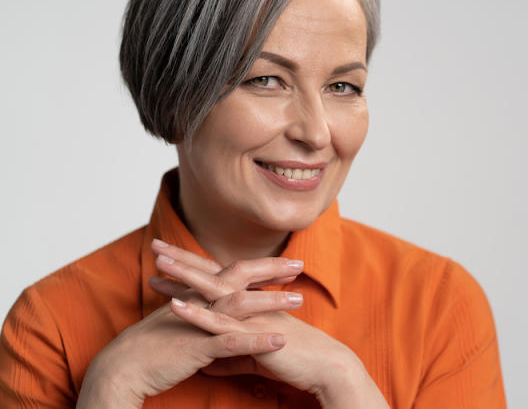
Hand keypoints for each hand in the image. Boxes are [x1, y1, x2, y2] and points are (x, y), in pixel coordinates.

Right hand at [75, 239, 305, 407]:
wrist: (121, 369)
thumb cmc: (150, 349)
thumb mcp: (179, 324)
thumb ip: (200, 315)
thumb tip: (217, 312)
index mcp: (197, 297)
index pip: (233, 274)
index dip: (260, 267)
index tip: (286, 264)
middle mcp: (199, 303)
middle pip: (240, 278)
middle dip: (271, 270)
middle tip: (300, 265)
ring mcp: (198, 323)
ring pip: (240, 305)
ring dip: (271, 301)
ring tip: (299, 299)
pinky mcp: (197, 347)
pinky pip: (232, 342)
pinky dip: (257, 341)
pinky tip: (280, 341)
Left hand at [150, 242, 389, 407]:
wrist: (325, 366)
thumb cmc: (296, 360)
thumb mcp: (255, 357)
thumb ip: (230, 359)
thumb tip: (207, 367)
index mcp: (251, 305)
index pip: (218, 280)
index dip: (193, 269)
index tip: (168, 260)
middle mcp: (249, 303)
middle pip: (212, 275)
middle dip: (183, 260)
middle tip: (156, 245)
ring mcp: (250, 316)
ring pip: (213, 291)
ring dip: (184, 276)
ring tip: (157, 264)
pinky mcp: (251, 335)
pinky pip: (220, 323)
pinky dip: (197, 313)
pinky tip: (175, 305)